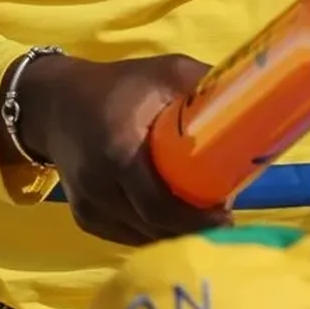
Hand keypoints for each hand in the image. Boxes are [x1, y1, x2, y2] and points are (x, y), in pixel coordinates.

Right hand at [15, 53, 229, 245]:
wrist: (56, 102)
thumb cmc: (118, 85)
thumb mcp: (163, 72)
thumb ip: (202, 84)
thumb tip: (253, 96)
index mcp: (118, 149)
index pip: (159, 203)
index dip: (195, 216)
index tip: (227, 211)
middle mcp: (100, 186)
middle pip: (155, 226)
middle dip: (193, 226)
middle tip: (225, 213)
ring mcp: (89, 208)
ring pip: (144, 236)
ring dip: (176, 231)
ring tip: (205, 215)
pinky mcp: (86, 219)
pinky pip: (129, 235)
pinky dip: (155, 229)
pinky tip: (174, 216)